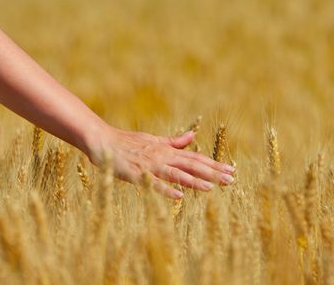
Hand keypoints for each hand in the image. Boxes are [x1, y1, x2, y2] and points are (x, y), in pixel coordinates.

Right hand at [86, 126, 235, 198]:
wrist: (102, 140)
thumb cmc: (127, 142)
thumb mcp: (154, 139)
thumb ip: (173, 141)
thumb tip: (192, 137)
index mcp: (167, 149)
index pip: (195, 158)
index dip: (213, 164)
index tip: (230, 170)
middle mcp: (162, 156)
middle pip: (191, 165)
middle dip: (212, 172)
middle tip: (231, 179)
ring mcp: (150, 165)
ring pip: (176, 174)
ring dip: (194, 180)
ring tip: (212, 187)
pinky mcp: (137, 174)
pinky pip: (154, 183)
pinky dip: (167, 189)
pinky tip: (180, 196)